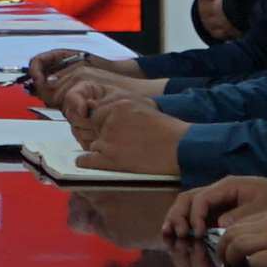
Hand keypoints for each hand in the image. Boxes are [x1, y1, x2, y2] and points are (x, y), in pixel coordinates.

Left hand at [70, 89, 188, 175]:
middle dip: (103, 134)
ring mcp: (109, 140)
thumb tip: (99, 109)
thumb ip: (121, 107)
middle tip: (120, 143)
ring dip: (103, 150)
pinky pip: (86, 160)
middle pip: (94, 127)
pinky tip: (98, 163)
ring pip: (93, 144)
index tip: (114, 129)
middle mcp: (111, 119)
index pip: (97, 111)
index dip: (104, 121)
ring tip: (122, 154)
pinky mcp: (110, 159)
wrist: (180, 148)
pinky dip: (89, 163)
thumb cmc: (167, 130)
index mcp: (119, 104)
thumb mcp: (145, 106)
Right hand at [163, 172, 266, 247]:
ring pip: (187, 206)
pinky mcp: (217, 211)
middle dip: (178, 216)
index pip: (202, 198)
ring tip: (170, 236)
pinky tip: (180, 238)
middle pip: (187, 199)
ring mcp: (216, 201)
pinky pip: (195, 215)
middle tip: (178, 235)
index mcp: (227, 186)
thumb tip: (220, 224)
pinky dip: (185, 225)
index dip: (195, 215)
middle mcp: (217, 191)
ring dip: (176, 220)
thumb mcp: (264, 207)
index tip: (199, 234)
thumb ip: (242, 214)